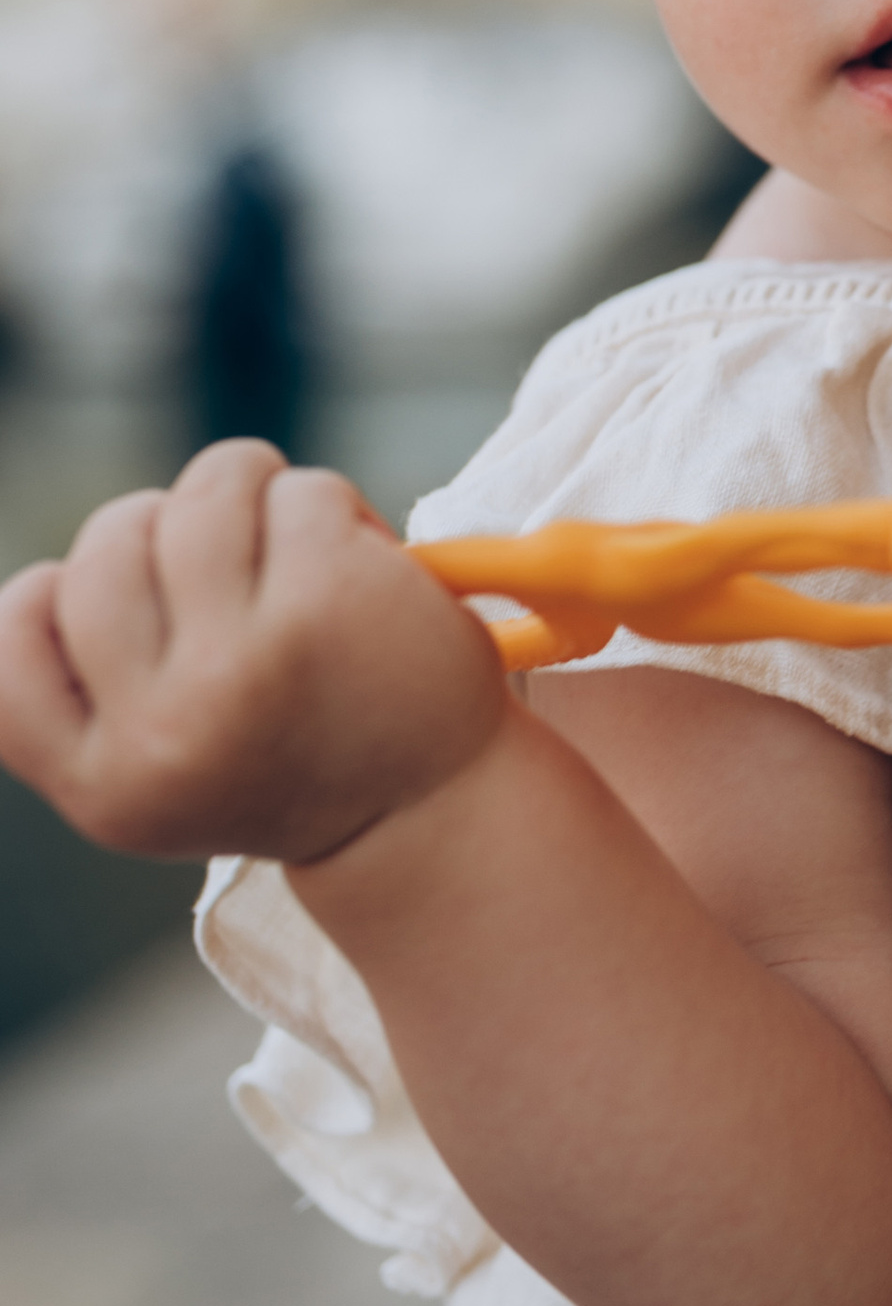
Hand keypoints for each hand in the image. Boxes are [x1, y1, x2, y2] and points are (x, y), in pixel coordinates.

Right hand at [0, 440, 509, 867]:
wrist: (435, 815)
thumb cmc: (290, 764)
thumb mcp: (160, 774)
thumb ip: (90, 696)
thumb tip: (43, 583)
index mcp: (103, 784)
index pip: (11, 641)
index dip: (53, 595)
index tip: (132, 615)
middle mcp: (161, 735)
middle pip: (109, 544)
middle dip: (169, 525)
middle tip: (231, 568)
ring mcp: (241, 667)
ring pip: (200, 494)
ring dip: (249, 493)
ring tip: (287, 538)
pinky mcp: (326, 604)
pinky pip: (296, 491)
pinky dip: (326, 505)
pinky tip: (353, 561)